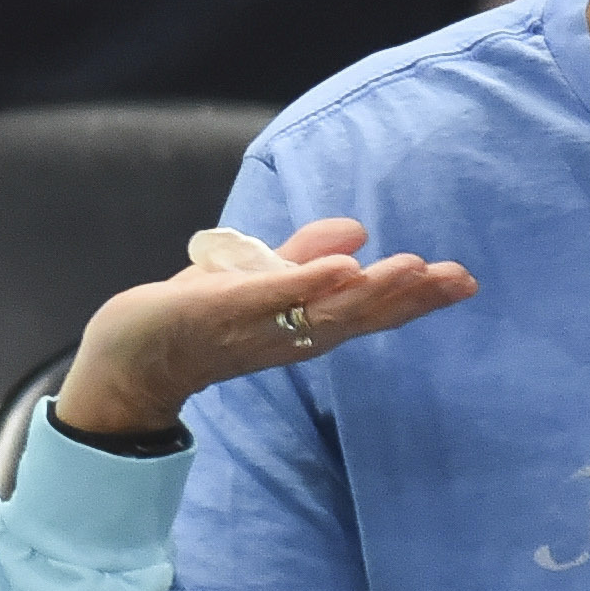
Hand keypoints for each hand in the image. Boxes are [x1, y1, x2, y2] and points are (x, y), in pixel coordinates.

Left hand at [50, 218, 477, 440]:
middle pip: (358, 316)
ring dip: (370, 292)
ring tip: (413, 270)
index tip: (463, 280)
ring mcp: (256, 327)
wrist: (127, 359)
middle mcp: (288, 334)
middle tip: (458, 279)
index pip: (366, 309)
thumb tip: (358, 231)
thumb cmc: (194, 322)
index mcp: (303, 325)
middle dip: (409, 297)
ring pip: (323, 312)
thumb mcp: (259, 282)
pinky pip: (270, 299)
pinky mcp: (218, 312)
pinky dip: (308, 284)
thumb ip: (305, 258)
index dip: (414, 297)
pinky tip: (345, 269)